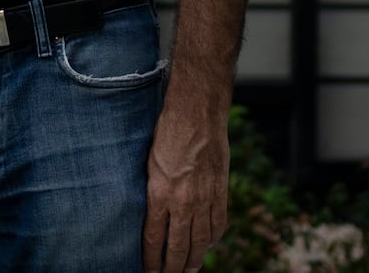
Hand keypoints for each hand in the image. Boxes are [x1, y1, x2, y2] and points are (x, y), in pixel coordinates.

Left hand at [142, 102, 228, 272]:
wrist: (197, 111)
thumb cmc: (165, 131)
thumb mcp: (147, 161)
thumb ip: (151, 189)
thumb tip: (150, 211)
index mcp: (159, 193)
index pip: (154, 238)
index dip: (152, 260)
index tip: (149, 272)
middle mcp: (184, 200)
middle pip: (179, 246)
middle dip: (173, 268)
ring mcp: (205, 197)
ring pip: (201, 240)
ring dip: (194, 259)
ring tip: (188, 270)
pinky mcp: (221, 189)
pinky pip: (219, 222)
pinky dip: (214, 237)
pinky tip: (208, 244)